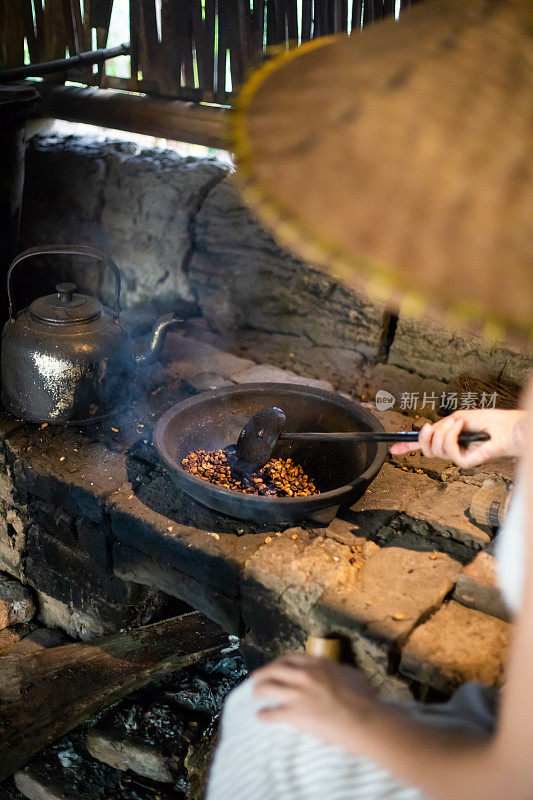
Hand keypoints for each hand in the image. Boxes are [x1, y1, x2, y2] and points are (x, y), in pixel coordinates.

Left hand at [252, 654, 377, 749]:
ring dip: (258, 691)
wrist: (363, 719)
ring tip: (254, 695)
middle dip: (262, 674)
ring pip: (267, 688)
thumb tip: (334, 670)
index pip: (290, 658)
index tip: (274, 667)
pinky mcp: (294, 713)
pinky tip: (260, 715)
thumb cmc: (364, 698)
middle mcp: (303, 674)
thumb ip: (337, 669)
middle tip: (255, 678)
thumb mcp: (350, 673)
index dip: (278, 663)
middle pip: (273, 670)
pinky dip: (264, 714)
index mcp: (317, 663)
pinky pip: (272, 713)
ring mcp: (297, 693)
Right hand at [390, 408, 523, 468]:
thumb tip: (425, 432)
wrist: (506, 427)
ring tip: (457, 423)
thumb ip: (440, 426)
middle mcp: (452, 451)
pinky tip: (460, 427)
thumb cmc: (488, 422)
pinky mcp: (465, 463)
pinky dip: (452, 436)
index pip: (425, 446)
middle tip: (429, 427)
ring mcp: (458, 458)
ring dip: (444, 432)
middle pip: (426, 451)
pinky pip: (448, 451)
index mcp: (449, 441)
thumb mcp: (457, 418)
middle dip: (423, 437)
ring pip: (436, 450)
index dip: (408, 446)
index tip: (393, 447)